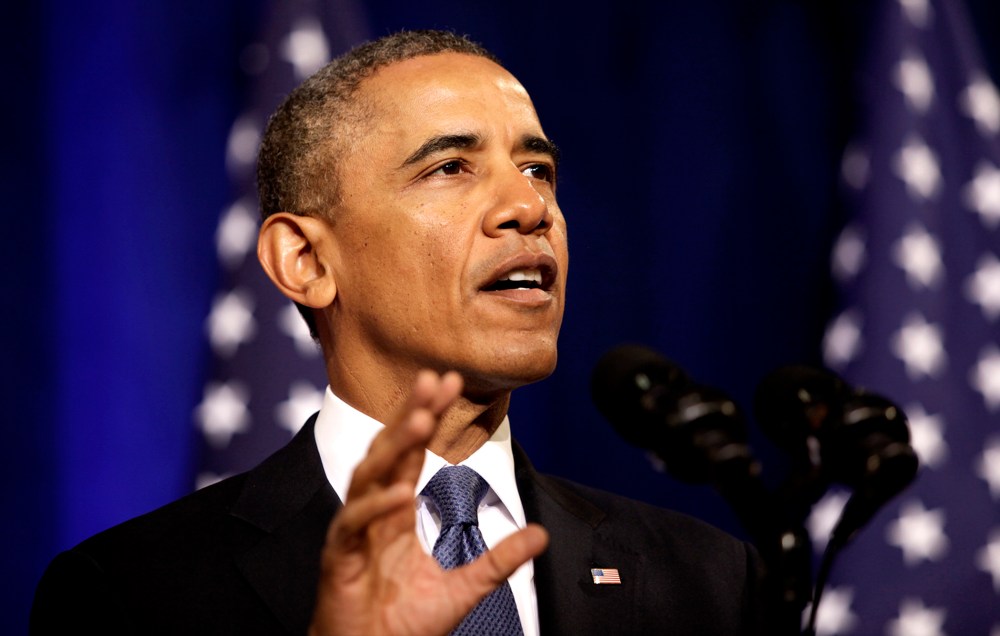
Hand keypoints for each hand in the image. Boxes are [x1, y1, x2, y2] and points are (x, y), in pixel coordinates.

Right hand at [309, 370, 548, 635]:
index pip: (411, 453)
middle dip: (411, 413)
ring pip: (367, 475)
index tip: (448, 383)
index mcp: (396, 514)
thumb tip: (541, 535)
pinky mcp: (338, 558)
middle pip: (388, 450)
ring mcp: (353, 532)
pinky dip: (374, 506)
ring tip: (422, 419)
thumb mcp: (464, 588)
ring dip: (394, 446)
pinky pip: (352, 523)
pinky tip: (401, 492)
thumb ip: (499, 560)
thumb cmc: (404, 626)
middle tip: (433, 378)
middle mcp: (372, 513)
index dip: (427, 416)